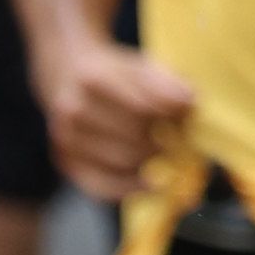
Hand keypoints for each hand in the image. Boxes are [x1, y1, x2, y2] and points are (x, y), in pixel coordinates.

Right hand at [44, 35, 196, 203]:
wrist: (67, 76)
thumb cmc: (113, 73)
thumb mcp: (139, 66)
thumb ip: (165, 82)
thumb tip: (189, 102)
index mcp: (93, 79)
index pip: (144, 107)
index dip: (172, 115)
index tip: (186, 115)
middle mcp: (74, 110)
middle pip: (136, 136)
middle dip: (164, 139)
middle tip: (177, 137)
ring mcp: (66, 139)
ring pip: (125, 162)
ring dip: (152, 160)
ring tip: (162, 150)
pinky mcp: (65, 161)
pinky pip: (103, 186)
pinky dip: (131, 188)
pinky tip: (151, 184)